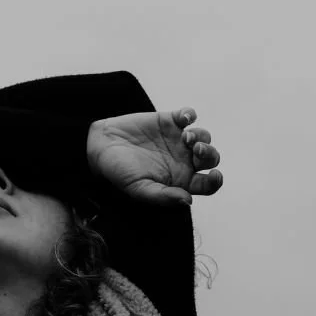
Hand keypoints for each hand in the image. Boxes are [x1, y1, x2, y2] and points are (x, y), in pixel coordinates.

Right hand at [86, 107, 222, 206]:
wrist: (99, 146)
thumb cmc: (118, 172)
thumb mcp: (138, 189)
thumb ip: (163, 196)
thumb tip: (187, 200)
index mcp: (180, 180)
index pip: (208, 183)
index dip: (216, 181)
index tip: (214, 175)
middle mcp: (183, 160)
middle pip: (211, 158)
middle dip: (209, 154)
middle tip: (195, 150)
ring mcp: (178, 140)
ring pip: (204, 136)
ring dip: (200, 136)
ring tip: (185, 137)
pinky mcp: (169, 121)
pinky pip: (189, 115)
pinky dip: (190, 115)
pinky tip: (183, 119)